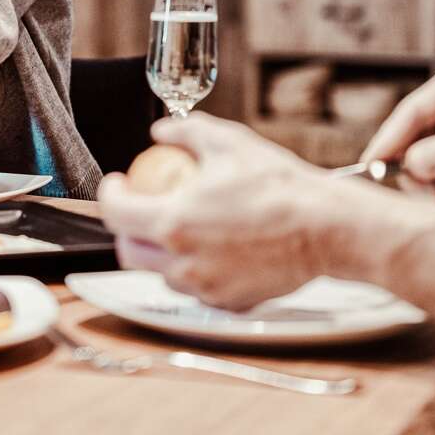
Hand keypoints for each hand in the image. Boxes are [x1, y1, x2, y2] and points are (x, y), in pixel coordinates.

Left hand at [98, 113, 346, 310]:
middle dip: (127, 228)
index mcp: (173, 222)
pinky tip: (214, 248)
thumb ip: (186, 132)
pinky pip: (197, 288)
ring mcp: (204, 288)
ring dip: (160, 251)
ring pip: (161, 273)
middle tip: (142, 207)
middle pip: (128, 251)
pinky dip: (195, 269)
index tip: (119, 183)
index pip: (115, 213)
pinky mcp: (228, 303)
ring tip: (183, 226)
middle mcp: (182, 261)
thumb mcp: (229, 142)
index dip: (109, 194)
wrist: (325, 228)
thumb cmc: (280, 185)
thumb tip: (161, 132)